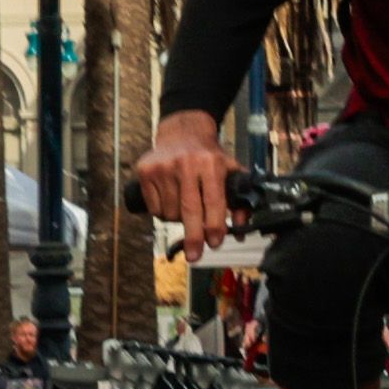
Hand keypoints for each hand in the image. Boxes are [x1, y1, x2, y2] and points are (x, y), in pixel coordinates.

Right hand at [129, 119, 241, 250]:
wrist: (182, 131)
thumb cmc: (208, 155)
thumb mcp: (229, 170)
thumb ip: (239, 199)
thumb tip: (242, 229)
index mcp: (210, 163)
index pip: (213, 201)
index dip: (214, 226)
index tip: (215, 243)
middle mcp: (186, 164)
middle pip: (189, 211)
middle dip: (193, 238)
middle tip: (195, 256)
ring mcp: (163, 168)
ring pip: (170, 213)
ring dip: (179, 220)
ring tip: (185, 206)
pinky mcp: (146, 172)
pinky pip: (154, 208)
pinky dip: (162, 212)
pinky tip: (170, 200)